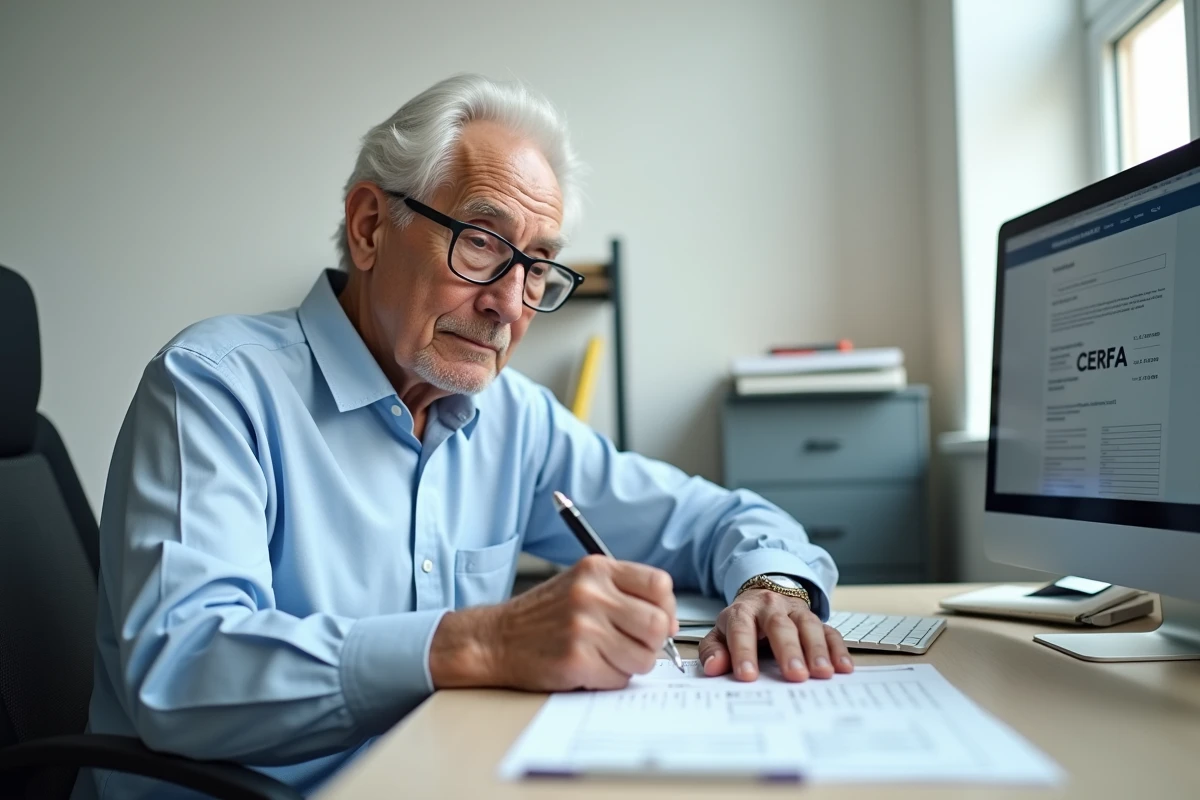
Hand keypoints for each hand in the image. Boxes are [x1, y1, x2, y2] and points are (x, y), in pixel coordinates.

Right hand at [428, 555, 677, 691]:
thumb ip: (623, 593)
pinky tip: (589, 668)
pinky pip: (620, 678)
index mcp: (596, 569)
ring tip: (606, 657)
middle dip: (652, 642)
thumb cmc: (543, 616)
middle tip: (632, 645)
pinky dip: (610, 679)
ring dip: (631, 664)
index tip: (657, 621)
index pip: (659, 585)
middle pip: (658, 624)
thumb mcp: (581, 584)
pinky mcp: (576, 659)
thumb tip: (669, 623)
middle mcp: (591, 593)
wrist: (495, 639)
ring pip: (644, 656)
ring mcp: (583, 627)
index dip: (666, 608)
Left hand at [698, 588, 852, 681]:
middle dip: (788, 650)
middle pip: (780, 626)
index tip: (747, 676)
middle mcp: (771, 608)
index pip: (741, 629)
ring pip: (808, 625)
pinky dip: (838, 649)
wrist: (764, 597)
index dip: (744, 652)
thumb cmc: (742, 624)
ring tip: (822, 673)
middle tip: (795, 675)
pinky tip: (844, 668)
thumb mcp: (721, 634)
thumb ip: (713, 651)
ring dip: (817, 650)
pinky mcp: (817, 620)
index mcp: (743, 612)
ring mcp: (796, 612)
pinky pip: (830, 631)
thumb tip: (713, 668)